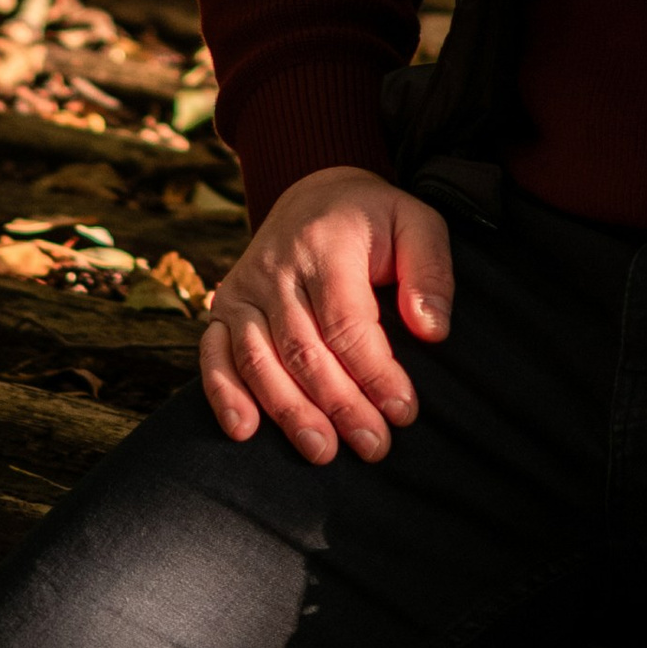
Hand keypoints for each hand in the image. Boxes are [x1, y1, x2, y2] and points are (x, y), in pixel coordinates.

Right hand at [199, 166, 454, 461]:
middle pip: (304, 350)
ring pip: (260, 360)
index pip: (347, 322)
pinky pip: (214, 355)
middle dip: (340, 405)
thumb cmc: (373, 221)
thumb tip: (432, 332)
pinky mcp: (223, 307)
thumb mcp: (416, 223)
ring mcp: (244, 288)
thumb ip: (430, 272)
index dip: (374, 372)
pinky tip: (244, 430)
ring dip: (289, 412)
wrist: (315, 196)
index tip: (403, 411)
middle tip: (373, 446)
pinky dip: (223, 394)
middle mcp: (277, 268)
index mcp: (326, 244)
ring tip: (323, 451)